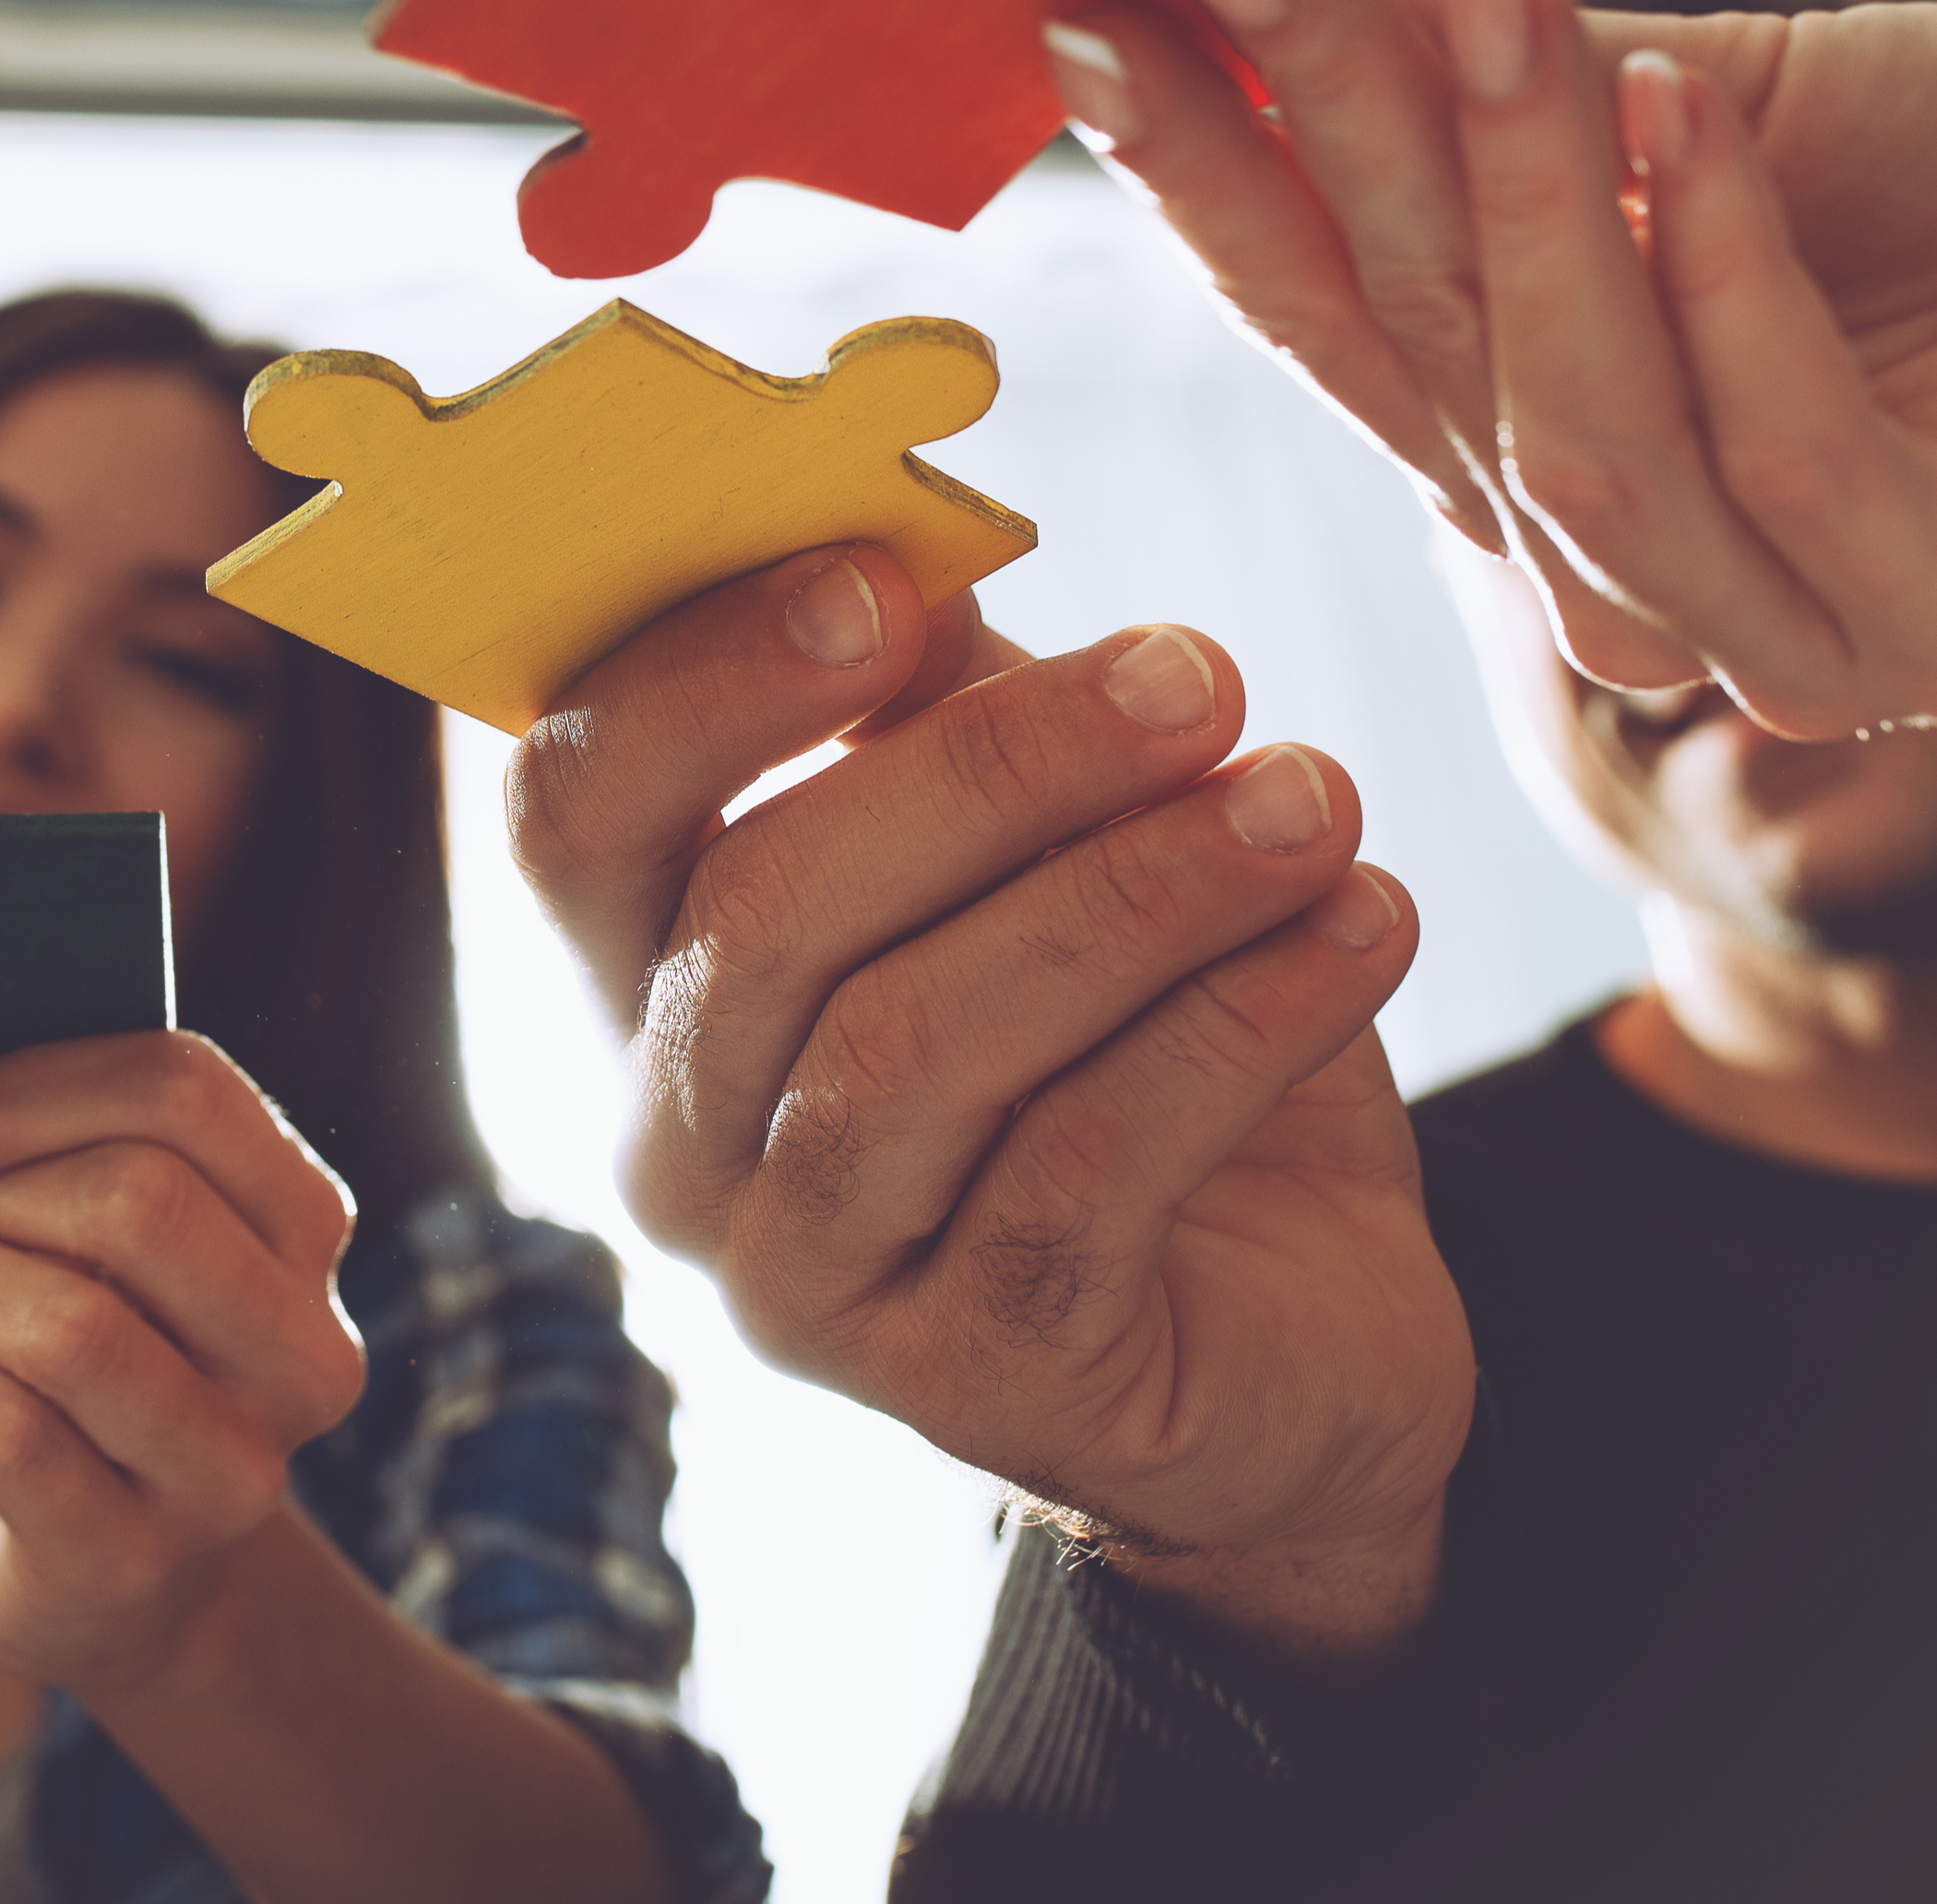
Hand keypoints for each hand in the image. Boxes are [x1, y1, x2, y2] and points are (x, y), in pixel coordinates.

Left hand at [0, 1033, 367, 1697]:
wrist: (114, 1575)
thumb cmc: (99, 1347)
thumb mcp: (128, 1233)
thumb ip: (94, 1134)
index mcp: (309, 1233)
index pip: (186, 1091)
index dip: (38, 1085)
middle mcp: (305, 1355)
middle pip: (138, 1199)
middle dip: (4, 1197)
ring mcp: (232, 1474)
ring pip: (68, 1326)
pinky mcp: (131, 1562)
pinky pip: (0, 1431)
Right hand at [511, 548, 1466, 1664]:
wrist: (1298, 1325)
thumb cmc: (1133, 1044)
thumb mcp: (1034, 852)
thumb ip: (940, 718)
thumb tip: (917, 553)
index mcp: (644, 982)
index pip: (575, 816)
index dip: (703, 687)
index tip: (892, 584)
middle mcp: (673, 1144)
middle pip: (763, 915)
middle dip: (993, 772)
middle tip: (1198, 675)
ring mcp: (802, 1285)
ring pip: (915, 1047)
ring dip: (1137, 895)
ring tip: (1312, 800)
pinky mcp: (971, 1384)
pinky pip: (1079, 1175)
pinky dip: (1232, 1029)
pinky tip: (1361, 927)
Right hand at [1053, 0, 1936, 735]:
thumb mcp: (1690, 101)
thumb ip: (1490, 103)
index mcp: (1553, 464)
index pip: (1334, 328)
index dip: (1202, 181)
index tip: (1082, 15)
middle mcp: (1648, 580)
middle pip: (1425, 370)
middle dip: (1317, 140)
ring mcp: (1806, 638)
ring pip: (1578, 443)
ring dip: (1523, 199)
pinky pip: (1788, 464)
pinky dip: (1726, 280)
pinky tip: (1696, 121)